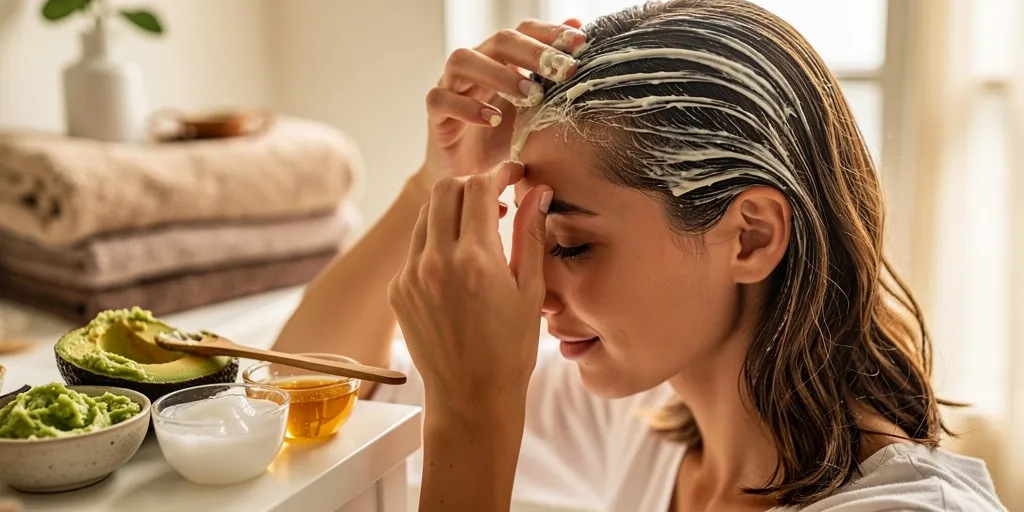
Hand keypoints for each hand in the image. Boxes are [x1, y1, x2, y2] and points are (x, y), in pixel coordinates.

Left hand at [388, 161, 552, 417]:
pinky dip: (436, 241)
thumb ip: (530, 234)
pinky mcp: (398, 290)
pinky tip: (458, 264)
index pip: (479, 186)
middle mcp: (436, 261)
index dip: (499, 173)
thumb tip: (537, 192)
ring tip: (477, 229)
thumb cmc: (510, 348)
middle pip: (445, 189)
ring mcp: (412, 275)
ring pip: (425, 215)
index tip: (514, 175)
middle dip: (471, 184)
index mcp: (476, 259)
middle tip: (494, 199)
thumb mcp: (530, 290)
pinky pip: (415, 248)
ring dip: (451, 210)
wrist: (470, 395)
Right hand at [418, 18, 587, 184]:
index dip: (550, 33)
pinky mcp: (435, 114)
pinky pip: (441, 99)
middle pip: (499, 40)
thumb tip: (584, 48)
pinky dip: (467, 106)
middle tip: (562, 70)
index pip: (525, 32)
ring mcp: (451, 86)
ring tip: (529, 96)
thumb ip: (555, 86)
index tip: (580, 44)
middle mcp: (476, 65)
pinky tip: (492, 119)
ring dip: (499, 74)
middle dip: (533, 52)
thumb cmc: (504, 142)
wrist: (469, 179)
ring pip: (463, 60)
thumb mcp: (536, 116)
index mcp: (502, 60)